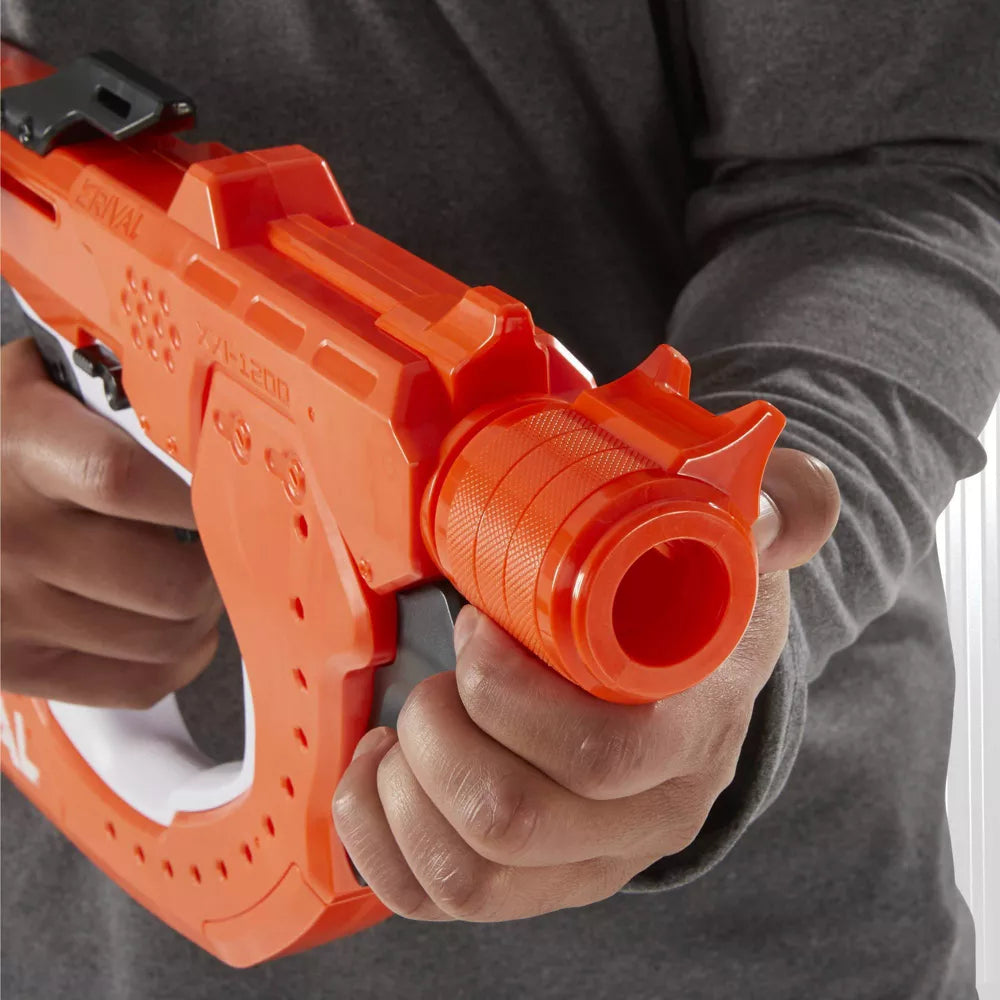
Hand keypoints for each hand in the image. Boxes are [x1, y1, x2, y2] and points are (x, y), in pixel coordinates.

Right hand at [1, 338, 221, 706]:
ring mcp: (9, 611)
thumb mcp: (38, 383)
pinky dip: (175, 663)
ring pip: (164, 639)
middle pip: (169, 581)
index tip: (236, 495)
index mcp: (23, 448)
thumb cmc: (5, 440)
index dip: (200, 496)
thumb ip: (119, 392)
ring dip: (203, 615)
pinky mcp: (14, 665)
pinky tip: (177, 630)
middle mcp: (11, 537)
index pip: (127, 479)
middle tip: (227, 550)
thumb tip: (218, 414)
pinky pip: (132, 684)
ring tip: (199, 585)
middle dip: (219, 569)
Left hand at [333, 447, 838, 921]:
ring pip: (464, 872)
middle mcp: (642, 821)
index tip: (474, 623)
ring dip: (401, 787)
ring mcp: (582, 864)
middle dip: (440, 731)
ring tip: (403, 719)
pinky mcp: (527, 885)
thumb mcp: (747, 559)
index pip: (600, 755)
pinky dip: (374, 834)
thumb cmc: (694, 618)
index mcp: (692, 738)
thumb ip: (783, 515)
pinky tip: (377, 768)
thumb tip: (762, 508)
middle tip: (439, 670)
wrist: (686, 698)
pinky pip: (431, 897)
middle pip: (510, 819)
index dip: (509, 691)